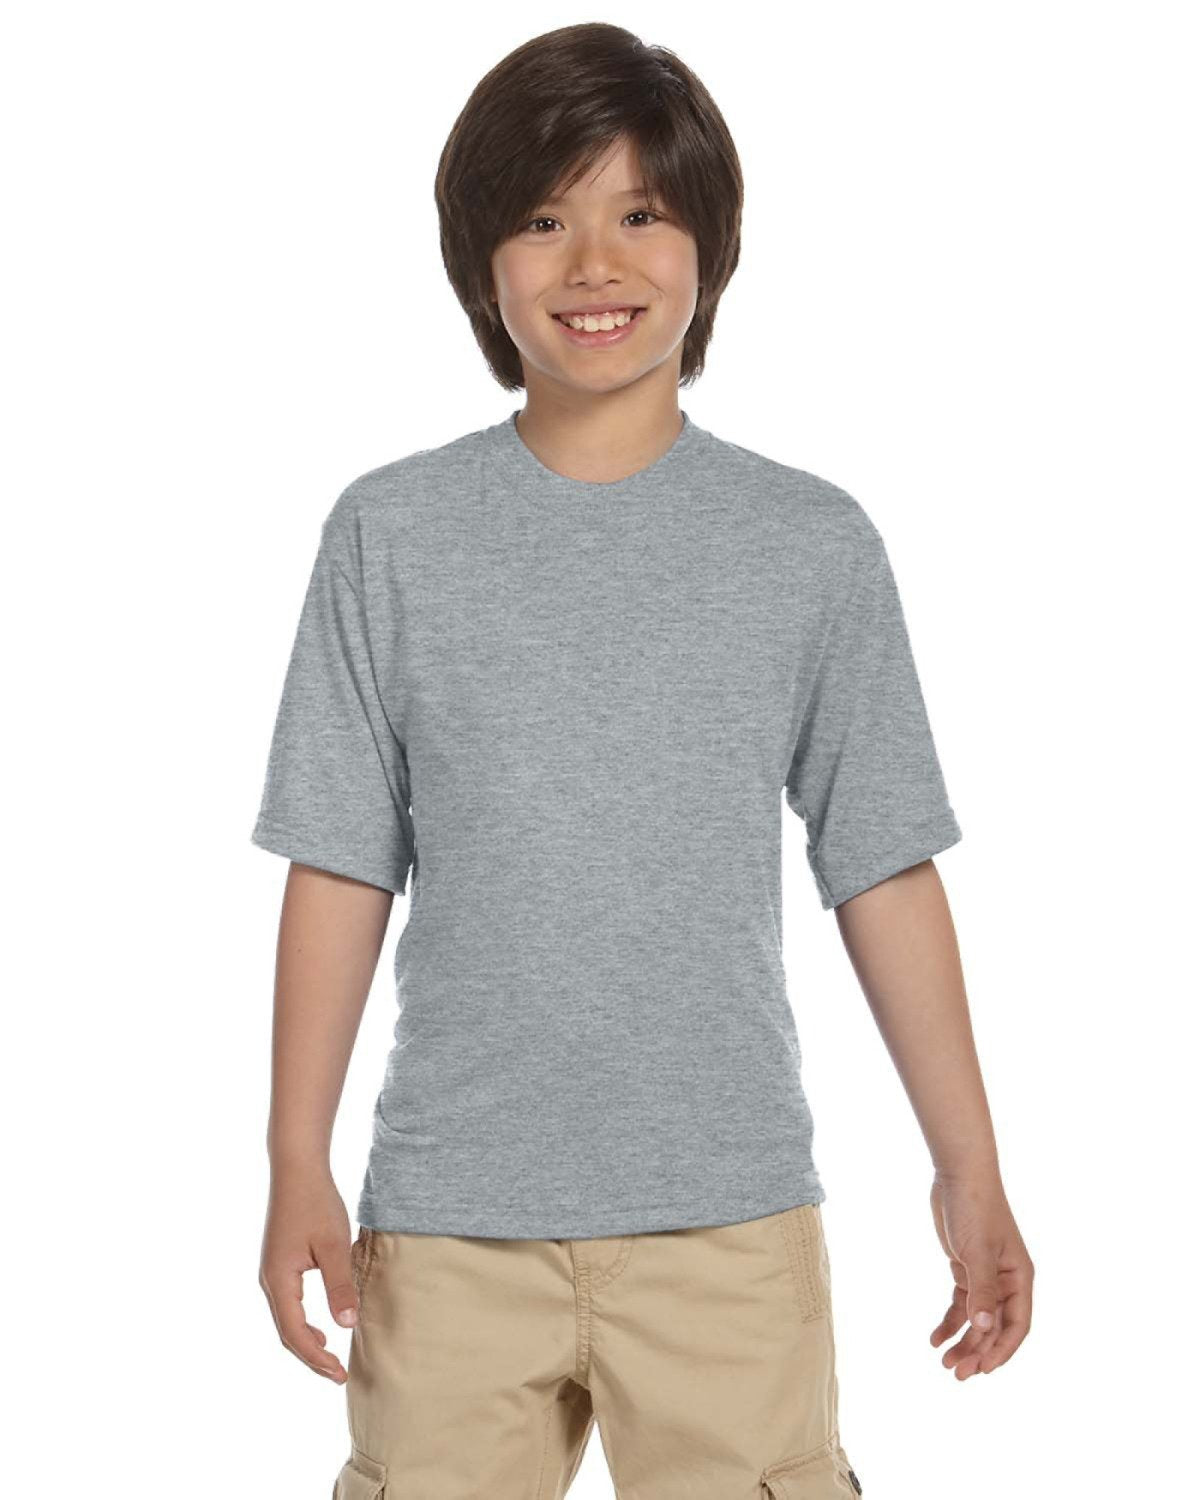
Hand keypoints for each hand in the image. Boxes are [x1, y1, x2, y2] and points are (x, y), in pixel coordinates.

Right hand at [259, 1166, 359, 1382]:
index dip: (316, 1360)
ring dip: (306, 1340)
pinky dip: (303, 1321)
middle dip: (311, 1357)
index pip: (295, 1334)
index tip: (340, 1375)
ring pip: (286, 1318)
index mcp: (279, 1281)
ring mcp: (272, 1271)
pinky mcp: (279, 1261)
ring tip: (329, 1357)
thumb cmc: (316, 1203)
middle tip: (337, 1374)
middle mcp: (269, 1280)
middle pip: (286, 1331)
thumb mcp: (334, 1246)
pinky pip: (288, 1303)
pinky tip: (322, 1324)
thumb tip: (347, 1326)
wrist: (296, 1168)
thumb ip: (340, 1286)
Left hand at [928, 1170, 1033, 1378]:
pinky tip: (935, 1337)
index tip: (982, 1369)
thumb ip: (982, 1291)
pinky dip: (950, 1321)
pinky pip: (961, 1303)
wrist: (959, 1175)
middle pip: (995, 1327)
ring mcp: (986, 1275)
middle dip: (977, 1351)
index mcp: (1020, 1278)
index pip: (1017, 1326)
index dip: (1002, 1351)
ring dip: (963, 1341)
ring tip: (944, 1362)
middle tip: (956, 1373)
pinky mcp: (966, 1268)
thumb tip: (985, 1329)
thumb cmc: (975, 1208)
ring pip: (977, 1319)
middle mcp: (1006, 1281)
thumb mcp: (978, 1251)